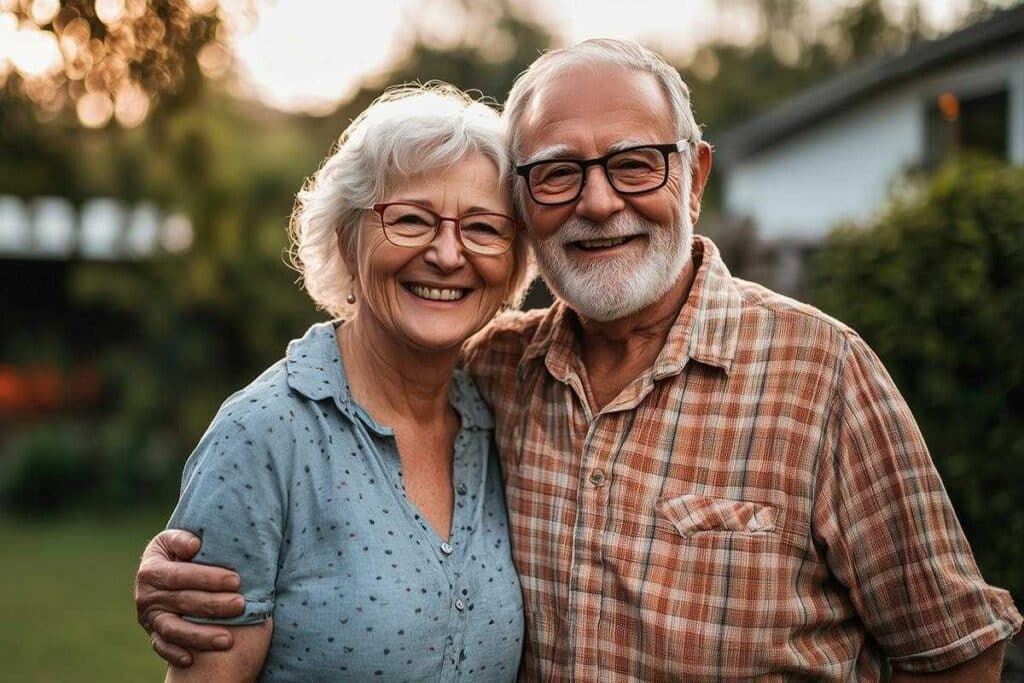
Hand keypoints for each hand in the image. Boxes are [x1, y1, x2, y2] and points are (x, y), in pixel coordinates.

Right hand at [135, 529, 244, 666]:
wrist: (160, 572)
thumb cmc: (176, 553)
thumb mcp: (173, 540)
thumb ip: (181, 539)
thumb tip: (194, 546)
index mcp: (151, 571)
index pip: (180, 576)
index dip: (207, 578)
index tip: (236, 580)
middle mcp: (146, 596)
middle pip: (182, 602)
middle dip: (213, 605)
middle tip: (240, 605)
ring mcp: (149, 618)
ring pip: (173, 630)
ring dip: (200, 636)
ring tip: (228, 640)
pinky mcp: (152, 634)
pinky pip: (162, 647)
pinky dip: (175, 654)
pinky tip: (193, 659)